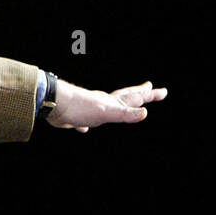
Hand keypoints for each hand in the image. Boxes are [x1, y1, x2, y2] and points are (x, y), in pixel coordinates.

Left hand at [48, 80, 166, 132]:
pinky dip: (87, 124)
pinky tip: (84, 128)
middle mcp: (103, 103)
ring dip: (116, 107)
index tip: (163, 90)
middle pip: (124, 97)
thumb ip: (124, 113)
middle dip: (138, 93)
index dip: (149, 95)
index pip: (135, 97)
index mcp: (112, 102)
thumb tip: (145, 113)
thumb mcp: (106, 112)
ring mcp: (89, 109)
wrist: (52, 104)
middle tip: (149, 86)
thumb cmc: (80, 107)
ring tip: (120, 106)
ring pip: (106, 108)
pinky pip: (84, 121)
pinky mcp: (75, 117)